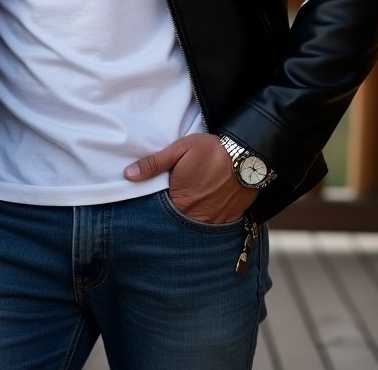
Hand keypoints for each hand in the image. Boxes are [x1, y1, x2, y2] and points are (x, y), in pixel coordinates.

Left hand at [125, 132, 250, 223]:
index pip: (162, 214)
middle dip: (173, 219)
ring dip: (191, 221)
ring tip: (189, 209)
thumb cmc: (212, 150)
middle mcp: (198, 217)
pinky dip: (209, 221)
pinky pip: (216, 227)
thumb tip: (128, 175)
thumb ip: (153, 164)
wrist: (249, 153)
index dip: (158, 209)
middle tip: (172, 208)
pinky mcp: (231, 219)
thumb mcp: (179, 150)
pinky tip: (206, 210)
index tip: (156, 204)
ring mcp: (216, 221)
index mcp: (181, 202)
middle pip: (179, 224)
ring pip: (197, 227)